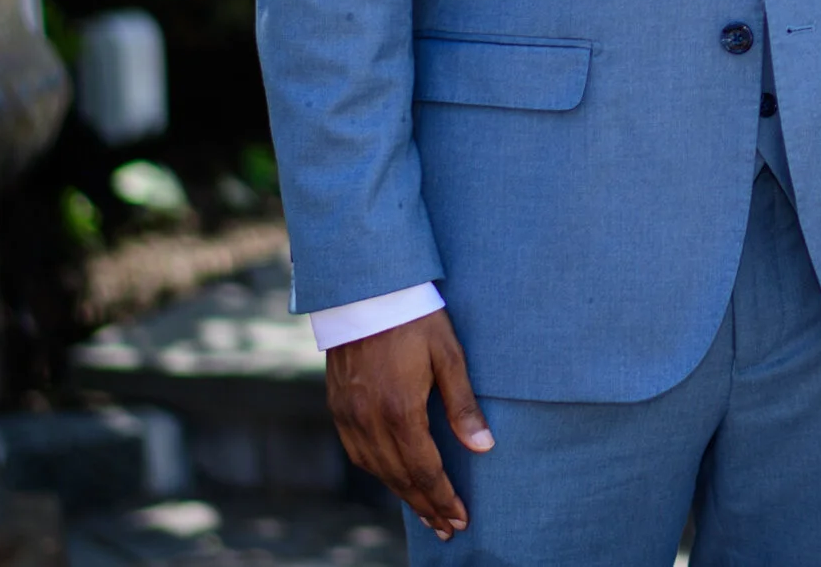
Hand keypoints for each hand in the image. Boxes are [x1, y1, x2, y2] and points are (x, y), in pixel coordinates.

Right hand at [324, 309, 493, 539]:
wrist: (365, 291)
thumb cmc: (415, 319)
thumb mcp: (448, 355)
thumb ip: (463, 405)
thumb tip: (483, 448)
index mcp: (401, 410)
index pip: (425, 469)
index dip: (443, 497)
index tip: (460, 518)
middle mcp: (370, 419)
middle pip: (400, 477)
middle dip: (426, 506)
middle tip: (447, 528)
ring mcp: (349, 415)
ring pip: (376, 470)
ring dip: (402, 494)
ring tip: (425, 512)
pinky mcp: (337, 406)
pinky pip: (357, 452)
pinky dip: (378, 472)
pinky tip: (393, 478)